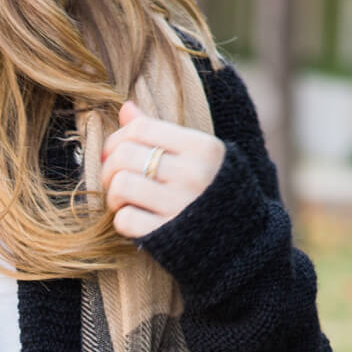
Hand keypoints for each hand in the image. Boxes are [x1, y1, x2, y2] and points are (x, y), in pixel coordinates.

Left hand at [99, 98, 226, 241]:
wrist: (242, 242)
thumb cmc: (214, 192)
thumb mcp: (199, 156)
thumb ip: (161, 131)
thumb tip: (126, 108)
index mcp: (202, 148)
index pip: (141, 128)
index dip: (118, 138)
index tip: (116, 152)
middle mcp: (192, 175)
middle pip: (125, 155)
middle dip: (109, 167)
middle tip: (113, 178)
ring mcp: (179, 206)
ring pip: (121, 185)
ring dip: (113, 194)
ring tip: (122, 200)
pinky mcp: (167, 236)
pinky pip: (125, 220)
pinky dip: (122, 220)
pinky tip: (134, 218)